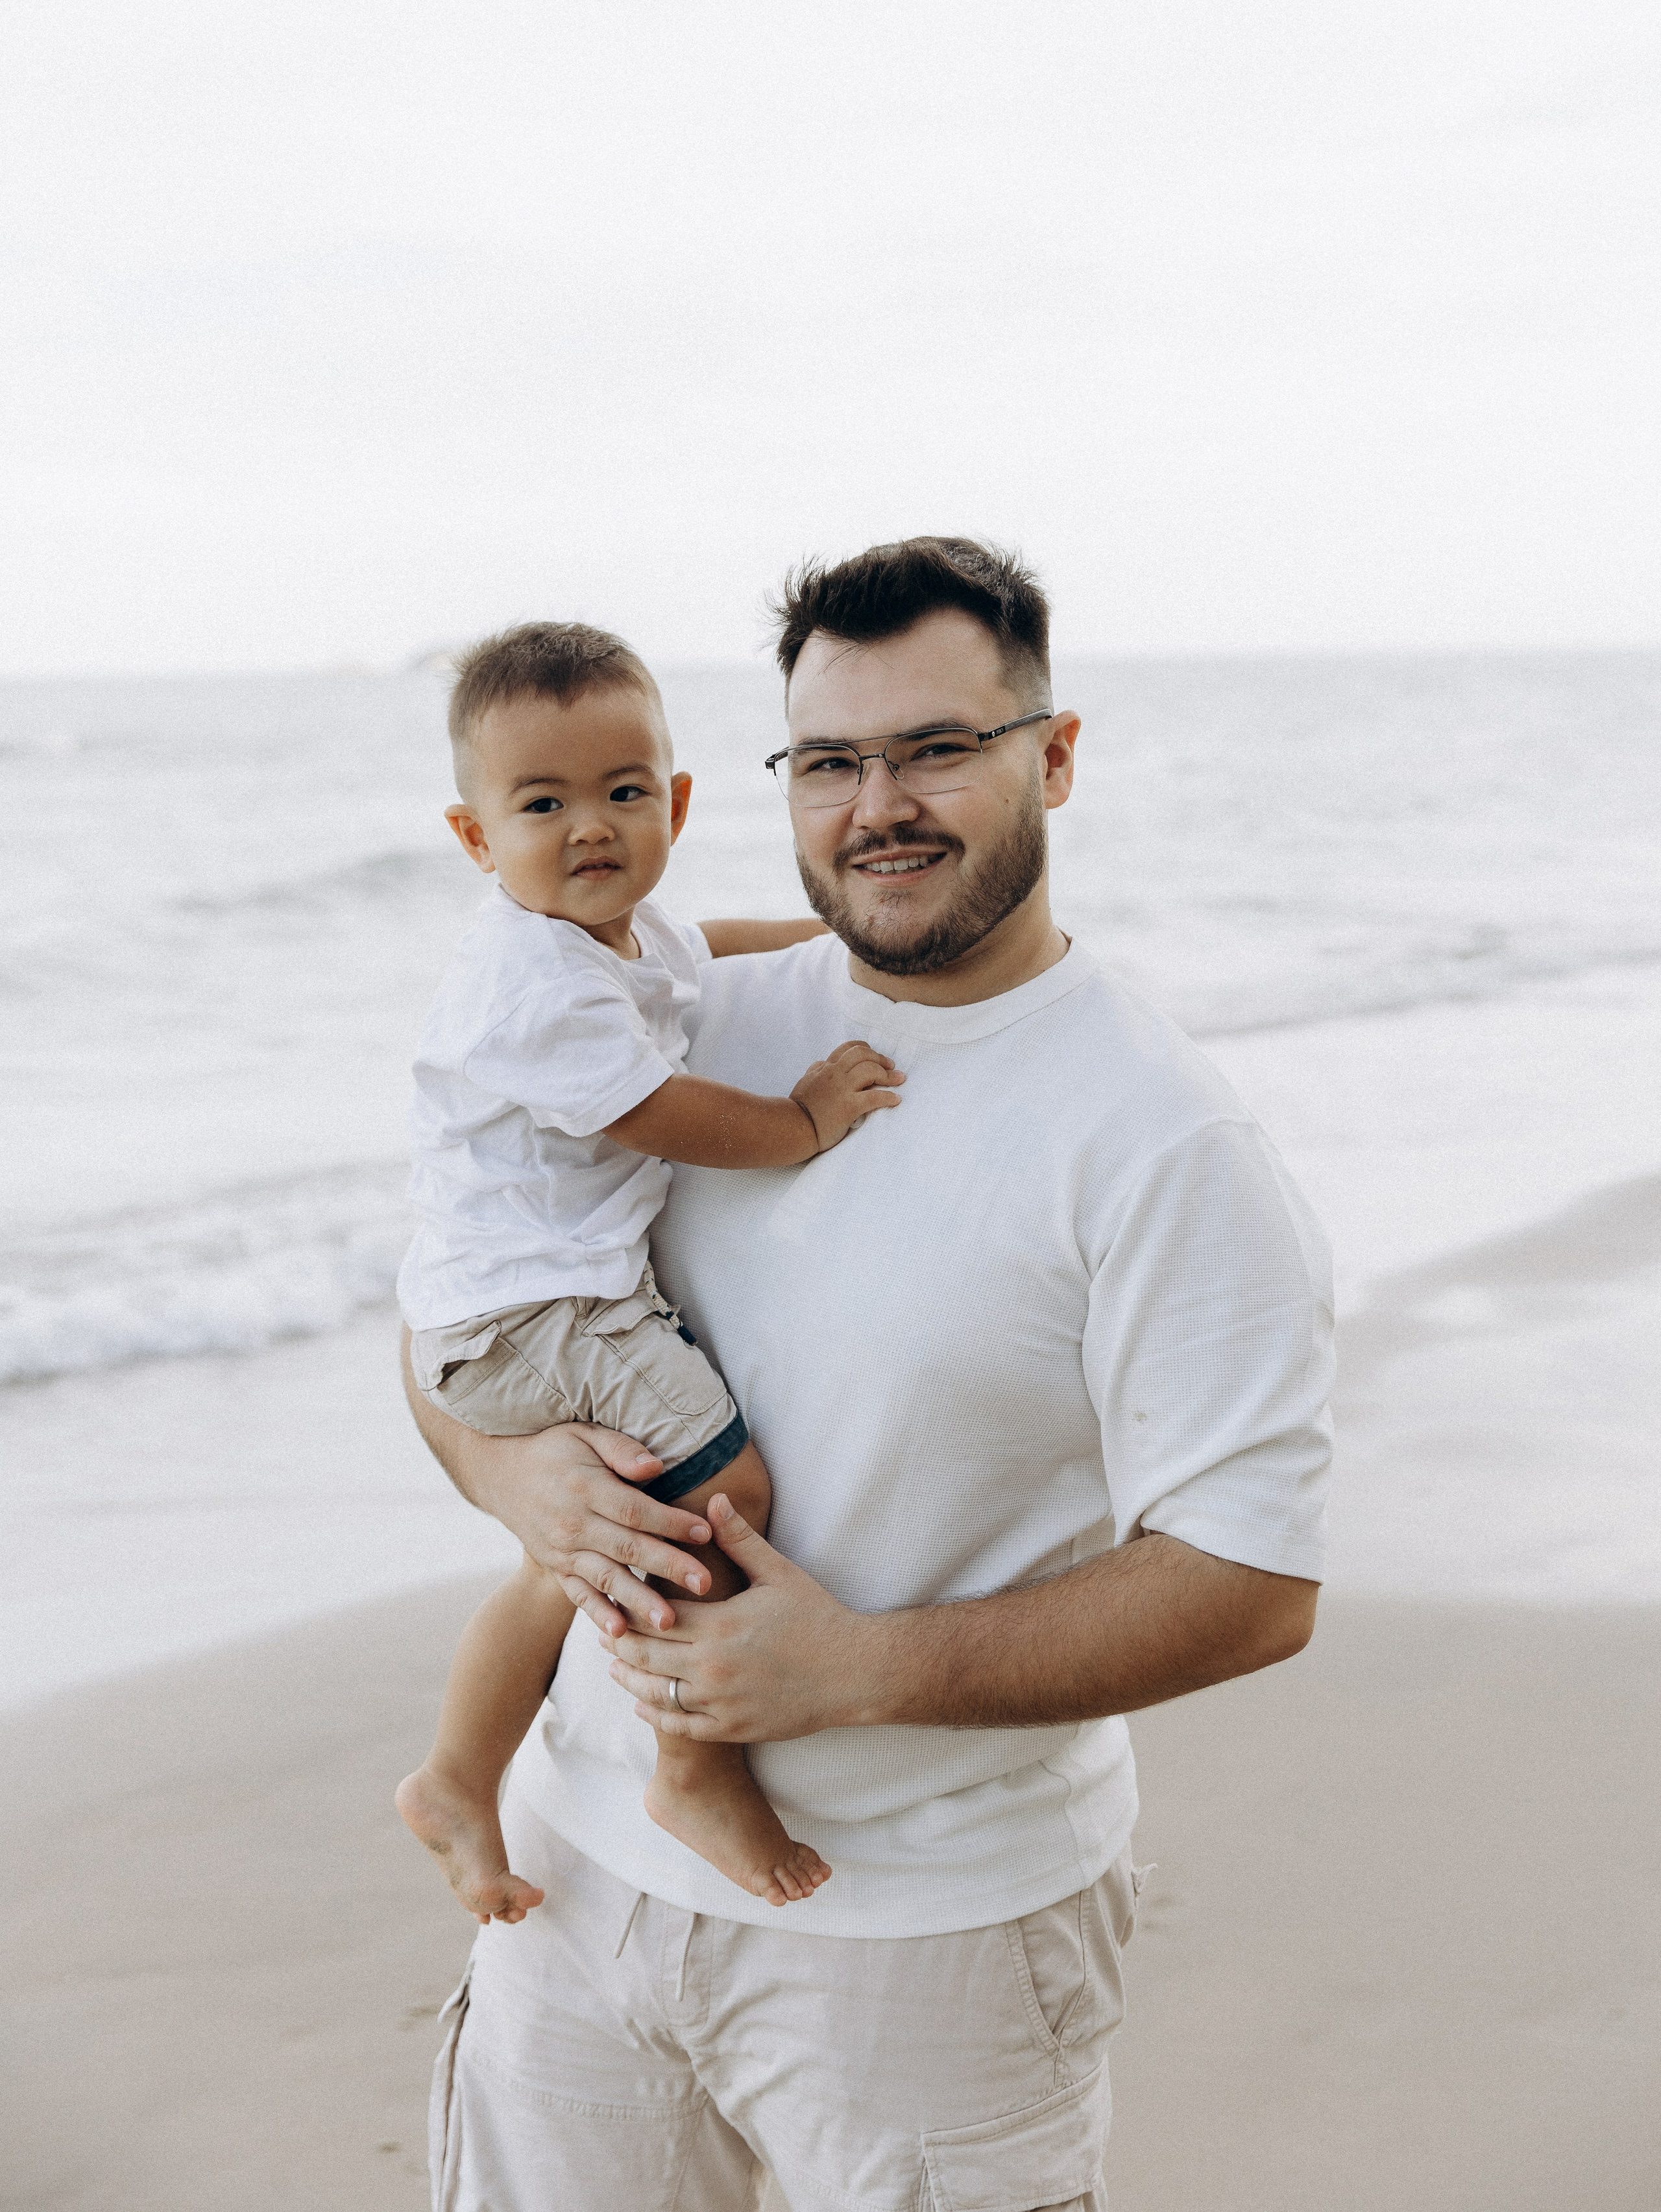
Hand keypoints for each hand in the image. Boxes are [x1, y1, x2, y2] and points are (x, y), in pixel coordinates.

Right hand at [473, 1420, 719, 1635]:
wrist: (501, 1474)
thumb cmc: (554, 1449)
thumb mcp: (585, 1434)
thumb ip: (621, 1449)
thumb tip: (656, 1467)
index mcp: (586, 1488)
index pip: (635, 1510)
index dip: (671, 1522)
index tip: (706, 1533)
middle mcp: (573, 1524)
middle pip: (628, 1548)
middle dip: (668, 1566)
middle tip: (704, 1583)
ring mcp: (562, 1551)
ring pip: (606, 1578)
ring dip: (638, 1601)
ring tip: (668, 1622)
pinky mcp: (556, 1568)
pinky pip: (579, 1595)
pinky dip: (598, 1614)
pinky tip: (620, 1633)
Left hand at [604, 1496, 879, 1740]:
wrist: (853, 1673)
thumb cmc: (817, 1617)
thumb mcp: (778, 1573)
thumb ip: (740, 1539)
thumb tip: (715, 1498)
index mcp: (721, 1624)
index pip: (655, 1614)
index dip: (630, 1605)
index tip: (614, 1594)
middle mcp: (713, 1666)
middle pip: (646, 1653)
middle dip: (619, 1641)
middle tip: (602, 1628)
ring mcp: (720, 1702)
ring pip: (655, 1692)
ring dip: (629, 1677)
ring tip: (613, 1664)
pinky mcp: (730, 1729)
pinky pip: (679, 1725)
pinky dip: (654, 1713)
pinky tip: (641, 1702)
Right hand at [790, 1040, 903, 1152]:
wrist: (792, 1127)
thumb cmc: (798, 1108)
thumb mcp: (805, 1081)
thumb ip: (815, 1070)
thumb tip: (821, 1063)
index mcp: (826, 1068)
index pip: (848, 1048)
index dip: (866, 1049)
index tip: (876, 1056)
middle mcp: (835, 1074)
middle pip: (863, 1055)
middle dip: (880, 1058)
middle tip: (892, 1066)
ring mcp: (842, 1089)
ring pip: (870, 1071)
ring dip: (889, 1075)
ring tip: (899, 1080)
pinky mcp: (848, 1107)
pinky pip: (874, 1097)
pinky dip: (888, 1097)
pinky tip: (896, 1100)